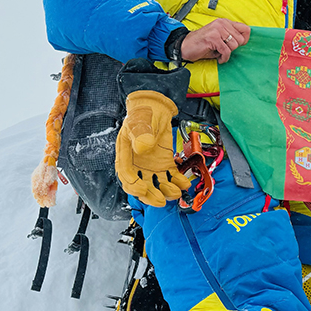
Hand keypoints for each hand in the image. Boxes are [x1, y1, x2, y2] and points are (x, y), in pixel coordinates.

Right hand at [115, 91, 190, 206]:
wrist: (156, 109)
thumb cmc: (143, 115)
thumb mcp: (140, 121)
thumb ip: (141, 134)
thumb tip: (142, 148)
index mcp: (126, 156)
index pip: (126, 176)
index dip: (133, 186)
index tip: (143, 189)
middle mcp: (138, 165)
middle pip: (141, 187)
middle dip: (150, 196)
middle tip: (160, 200)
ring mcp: (151, 167)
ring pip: (156, 186)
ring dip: (166, 192)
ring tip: (176, 191)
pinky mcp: (165, 165)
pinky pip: (171, 178)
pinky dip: (178, 182)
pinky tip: (185, 183)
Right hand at [180, 19, 249, 63]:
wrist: (185, 46)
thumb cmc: (203, 44)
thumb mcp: (219, 37)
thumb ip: (230, 36)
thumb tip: (244, 41)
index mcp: (225, 22)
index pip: (246, 29)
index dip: (244, 40)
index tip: (236, 45)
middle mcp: (222, 23)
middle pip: (241, 40)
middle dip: (233, 48)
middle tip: (223, 49)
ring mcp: (217, 30)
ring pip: (234, 46)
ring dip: (227, 53)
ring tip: (219, 53)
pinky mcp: (213, 38)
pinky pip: (226, 51)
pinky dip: (223, 58)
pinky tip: (218, 58)